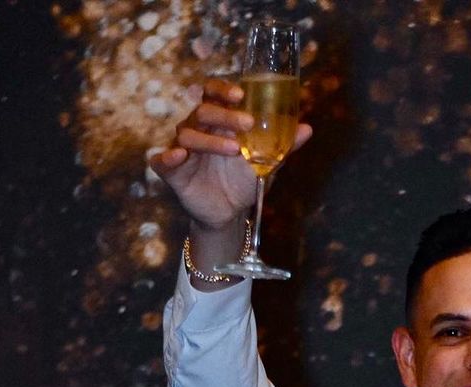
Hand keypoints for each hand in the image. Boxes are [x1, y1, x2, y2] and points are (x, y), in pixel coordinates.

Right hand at [149, 79, 312, 231]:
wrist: (229, 213)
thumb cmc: (242, 180)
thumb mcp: (264, 163)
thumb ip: (283, 147)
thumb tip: (307, 129)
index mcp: (217, 121)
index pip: (212, 93)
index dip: (222, 89)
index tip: (240, 95)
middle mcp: (197, 129)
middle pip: (203, 111)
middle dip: (225, 115)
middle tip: (247, 123)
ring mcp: (183, 149)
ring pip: (188, 133)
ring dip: (210, 139)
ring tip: (234, 149)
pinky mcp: (172, 171)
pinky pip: (162, 160)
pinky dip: (167, 156)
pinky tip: (178, 156)